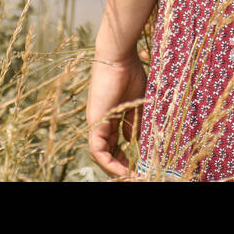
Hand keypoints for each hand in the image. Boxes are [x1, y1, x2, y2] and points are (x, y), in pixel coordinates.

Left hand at [86, 52, 147, 177]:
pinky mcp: (95, 123)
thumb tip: (131, 141)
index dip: (125, 156)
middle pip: (108, 152)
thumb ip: (134, 122)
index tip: (138, 165)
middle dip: (121, 166)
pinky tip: (123, 170)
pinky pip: (98, 151)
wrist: (119, 57)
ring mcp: (97, 123)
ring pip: (102, 155)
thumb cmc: (130, 73)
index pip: (115, 143)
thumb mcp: (136, 103)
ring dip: (115, 168)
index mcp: (112, 116)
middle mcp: (102, 122)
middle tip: (135, 175)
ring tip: (130, 176)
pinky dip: (109, 163)